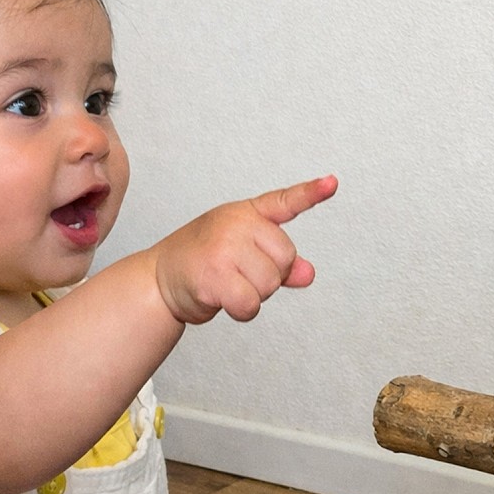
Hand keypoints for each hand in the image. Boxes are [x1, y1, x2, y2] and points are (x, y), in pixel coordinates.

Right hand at [152, 175, 336, 323]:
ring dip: (252, 295)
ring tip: (226, 283)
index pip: (285, 201)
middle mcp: (236, 224)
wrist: (160, 279)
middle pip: (285, 259)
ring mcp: (224, 247)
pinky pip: (251, 304)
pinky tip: (222, 298)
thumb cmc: (204, 262)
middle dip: (268, 276)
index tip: (333, 183)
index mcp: (246, 213)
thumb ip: (277, 261)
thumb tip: (308, 274)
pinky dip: (242, 310)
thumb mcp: (243, 253)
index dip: (311, 193)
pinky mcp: (215, 275)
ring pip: (270, 284)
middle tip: (238, 273)